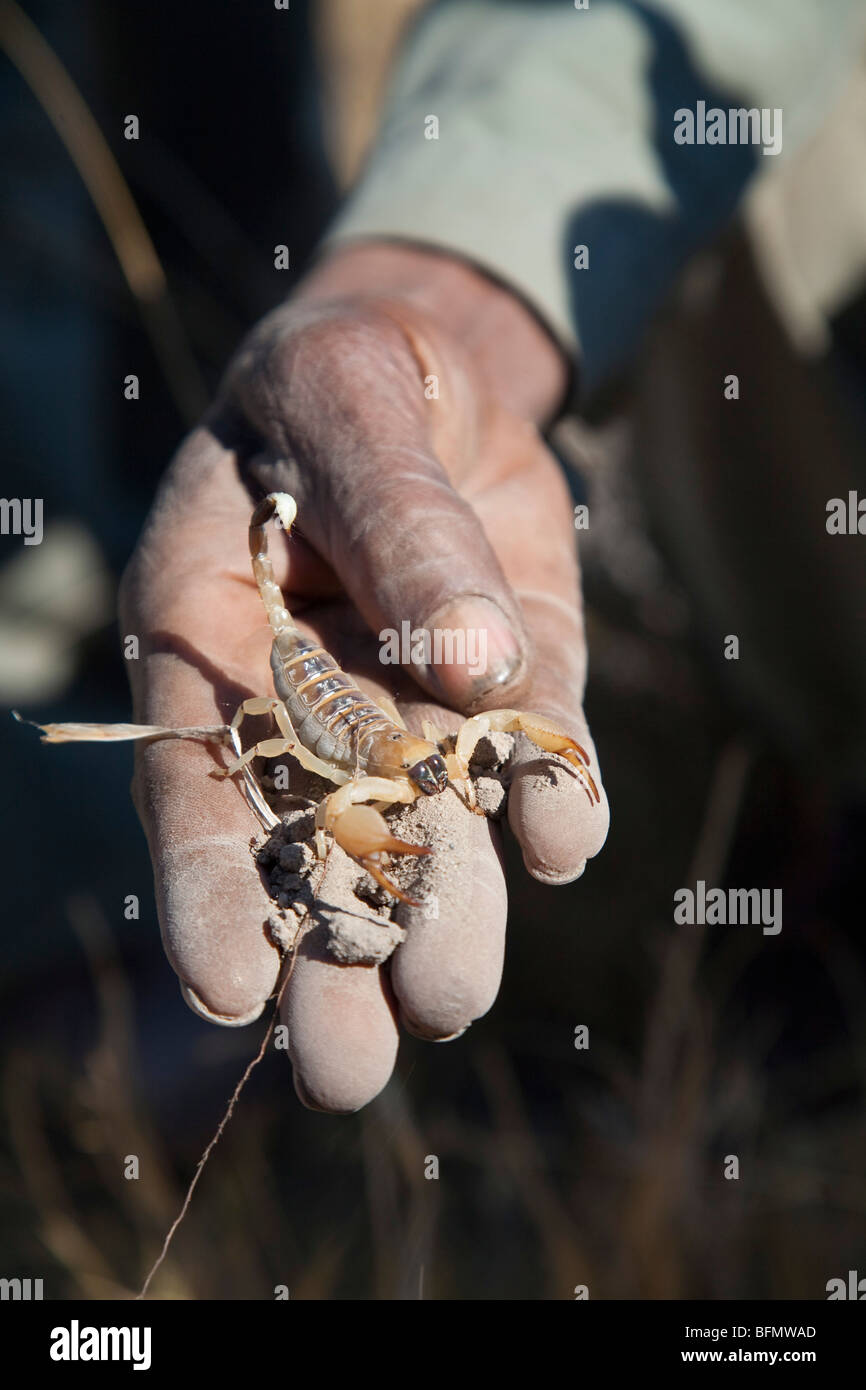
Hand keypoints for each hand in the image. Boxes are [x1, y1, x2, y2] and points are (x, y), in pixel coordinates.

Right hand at [119, 243, 608, 1111]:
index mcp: (216, 644)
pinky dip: (554, 807)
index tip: (229, 996)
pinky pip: (536, 764)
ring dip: (442, 916)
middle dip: (327, 957)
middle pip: (313, 848)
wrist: (434, 362)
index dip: (207, 891)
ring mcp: (420, 705)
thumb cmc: (345, 374)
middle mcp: (312, 702)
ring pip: (429, 835)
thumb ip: (395, 522)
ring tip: (449, 996)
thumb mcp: (349, 403)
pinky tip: (562, 840)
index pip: (199, 785)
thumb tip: (465, 664)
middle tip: (345, 1071)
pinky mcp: (515, 688)